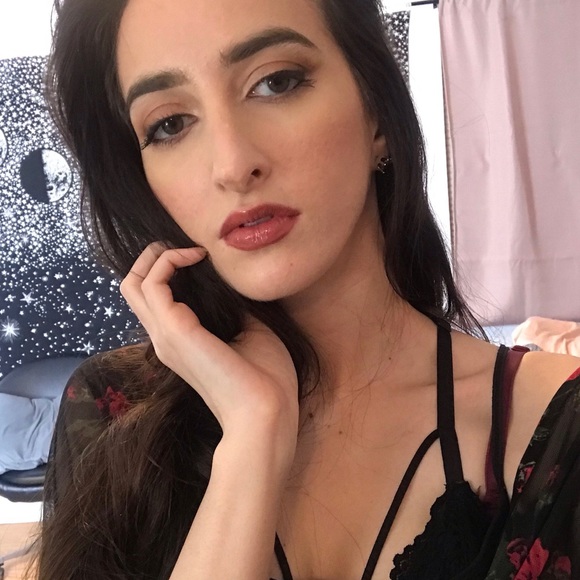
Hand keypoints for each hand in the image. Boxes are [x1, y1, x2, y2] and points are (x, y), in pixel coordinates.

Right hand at [120, 243, 298, 445]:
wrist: (267, 412)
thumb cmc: (265, 378)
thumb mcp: (249, 332)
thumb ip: (232, 309)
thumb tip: (231, 284)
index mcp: (181, 342)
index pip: (152, 300)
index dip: (166, 270)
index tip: (201, 258)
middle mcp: (164, 338)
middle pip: (132, 288)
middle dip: (152, 258)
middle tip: (186, 249)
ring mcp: (165, 336)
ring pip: (133, 283)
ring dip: (158, 256)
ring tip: (191, 250)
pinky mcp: (174, 330)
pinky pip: (153, 284)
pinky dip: (169, 262)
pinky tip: (197, 257)